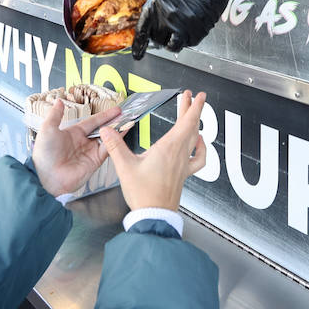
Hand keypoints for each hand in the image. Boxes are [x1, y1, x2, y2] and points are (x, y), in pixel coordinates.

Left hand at [30, 100, 121, 195]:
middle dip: (114, 122)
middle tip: (126, 115)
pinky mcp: (95, 162)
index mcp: (73, 133)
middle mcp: (83, 142)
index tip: (116, 110)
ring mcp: (90, 152)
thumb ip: (55, 115)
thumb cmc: (44, 155)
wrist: (46, 177)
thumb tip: (58, 101)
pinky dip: (115, 143)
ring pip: (107, 139)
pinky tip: (120, 135)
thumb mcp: (48, 129)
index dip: (104, 115)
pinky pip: (107, 150)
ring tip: (127, 122)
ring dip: (117, 131)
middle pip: (103, 130)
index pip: (93, 121)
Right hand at [100, 91, 206, 210]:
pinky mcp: (184, 174)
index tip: (196, 94)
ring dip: (195, 124)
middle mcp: (180, 154)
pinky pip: (198, 158)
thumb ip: (115, 147)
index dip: (193, 106)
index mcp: (168, 148)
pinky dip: (201, 148)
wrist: (154, 214)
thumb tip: (107, 130)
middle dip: (192, 109)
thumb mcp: (124, 167)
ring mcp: (184, 164)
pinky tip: (199, 143)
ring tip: (192, 115)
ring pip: (195, 139)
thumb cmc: (143, 193)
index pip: (186, 122)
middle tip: (191, 96)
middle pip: (191, 127)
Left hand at [118, 0, 255, 58]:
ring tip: (174, 28)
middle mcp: (170, 18)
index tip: (137, 55)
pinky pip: (188, 43)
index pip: (143, 31)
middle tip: (162, 26)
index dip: (139, 45)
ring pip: (173, 45)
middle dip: (157, 35)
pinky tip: (187, 25)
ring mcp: (185, 26)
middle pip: (157, 39)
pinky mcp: (199, 30)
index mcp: (157, 5)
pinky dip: (185, 38)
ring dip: (171, 40)